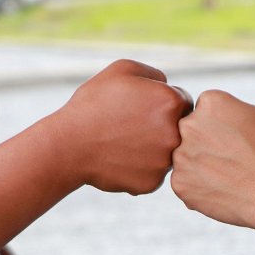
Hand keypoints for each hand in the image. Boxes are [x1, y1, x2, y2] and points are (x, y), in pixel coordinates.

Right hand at [44, 60, 192, 194]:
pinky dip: (140, 169)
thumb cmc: (93, 104)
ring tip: (124, 144)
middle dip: (162, 128)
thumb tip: (169, 84)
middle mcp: (176, 133)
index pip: (184, 103)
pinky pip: (153, 174)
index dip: (163, 104)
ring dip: (152, 150)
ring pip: (167, 154)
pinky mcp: (153, 183)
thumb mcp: (122, 71)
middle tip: (133, 128)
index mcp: (172, 102)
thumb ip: (154, 74)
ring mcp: (165, 161)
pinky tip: (120, 160)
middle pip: (180, 131)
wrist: (70, 145)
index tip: (143, 109)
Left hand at [171, 90, 254, 230]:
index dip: (220, 125)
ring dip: (200, 166)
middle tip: (229, 159)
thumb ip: (240, 109)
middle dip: (205, 143)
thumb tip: (230, 116)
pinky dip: (199, 188)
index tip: (235, 139)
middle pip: (190, 132)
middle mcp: (189, 125)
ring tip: (229, 177)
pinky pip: (184, 183)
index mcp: (210, 102)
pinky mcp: (179, 184)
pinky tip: (222, 191)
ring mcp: (181, 156)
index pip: (205, 110)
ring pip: (185, 159)